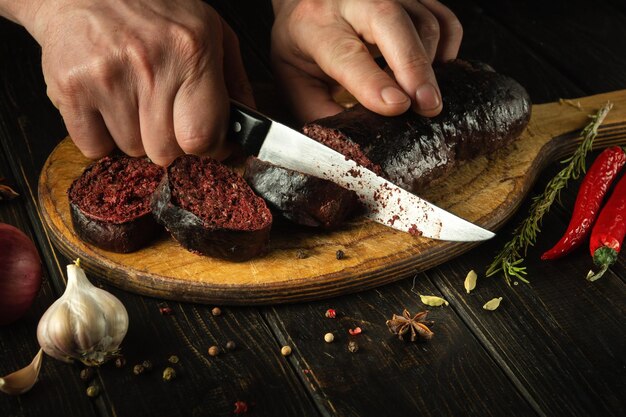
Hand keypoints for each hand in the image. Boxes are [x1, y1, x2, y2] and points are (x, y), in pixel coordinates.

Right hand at [22, 0, 253, 164]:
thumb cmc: (151, 7)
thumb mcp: (210, 28)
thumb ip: (235, 80)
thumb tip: (249, 126)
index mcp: (192, 51)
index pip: (203, 136)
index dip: (209, 148)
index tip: (207, 143)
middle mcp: (150, 65)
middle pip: (166, 152)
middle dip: (170, 142)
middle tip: (164, 115)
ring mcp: (106, 78)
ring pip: (132, 151)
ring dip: (135, 137)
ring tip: (132, 100)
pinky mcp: (70, 89)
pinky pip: (95, 148)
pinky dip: (102, 138)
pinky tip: (106, 107)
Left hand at [271, 0, 462, 121]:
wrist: (307, 3)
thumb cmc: (302, 45)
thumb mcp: (295, 81)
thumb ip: (319, 112)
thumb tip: (349, 147)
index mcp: (316, 26)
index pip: (347, 54)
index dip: (373, 82)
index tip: (397, 106)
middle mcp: (351, 1)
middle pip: (392, 24)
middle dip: (415, 69)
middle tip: (428, 107)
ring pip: (424, 22)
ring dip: (430, 65)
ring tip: (420, 95)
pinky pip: (444, 20)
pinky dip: (447, 49)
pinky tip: (432, 72)